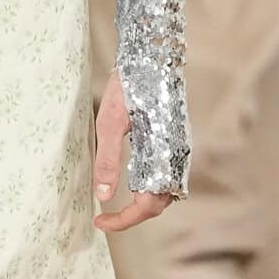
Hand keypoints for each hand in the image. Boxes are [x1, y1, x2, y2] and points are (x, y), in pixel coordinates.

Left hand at [91, 69, 173, 233]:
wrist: (151, 55)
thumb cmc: (129, 86)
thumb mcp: (109, 123)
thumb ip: (107, 161)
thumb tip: (101, 197)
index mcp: (162, 155)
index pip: (147, 206)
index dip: (123, 221)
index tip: (99, 222)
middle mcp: (177, 157)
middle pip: (158, 205)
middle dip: (131, 217)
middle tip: (104, 218)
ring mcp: (179, 151)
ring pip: (165, 193)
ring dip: (142, 204)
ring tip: (115, 205)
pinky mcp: (176, 144)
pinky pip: (166, 177)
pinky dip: (149, 189)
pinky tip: (131, 182)